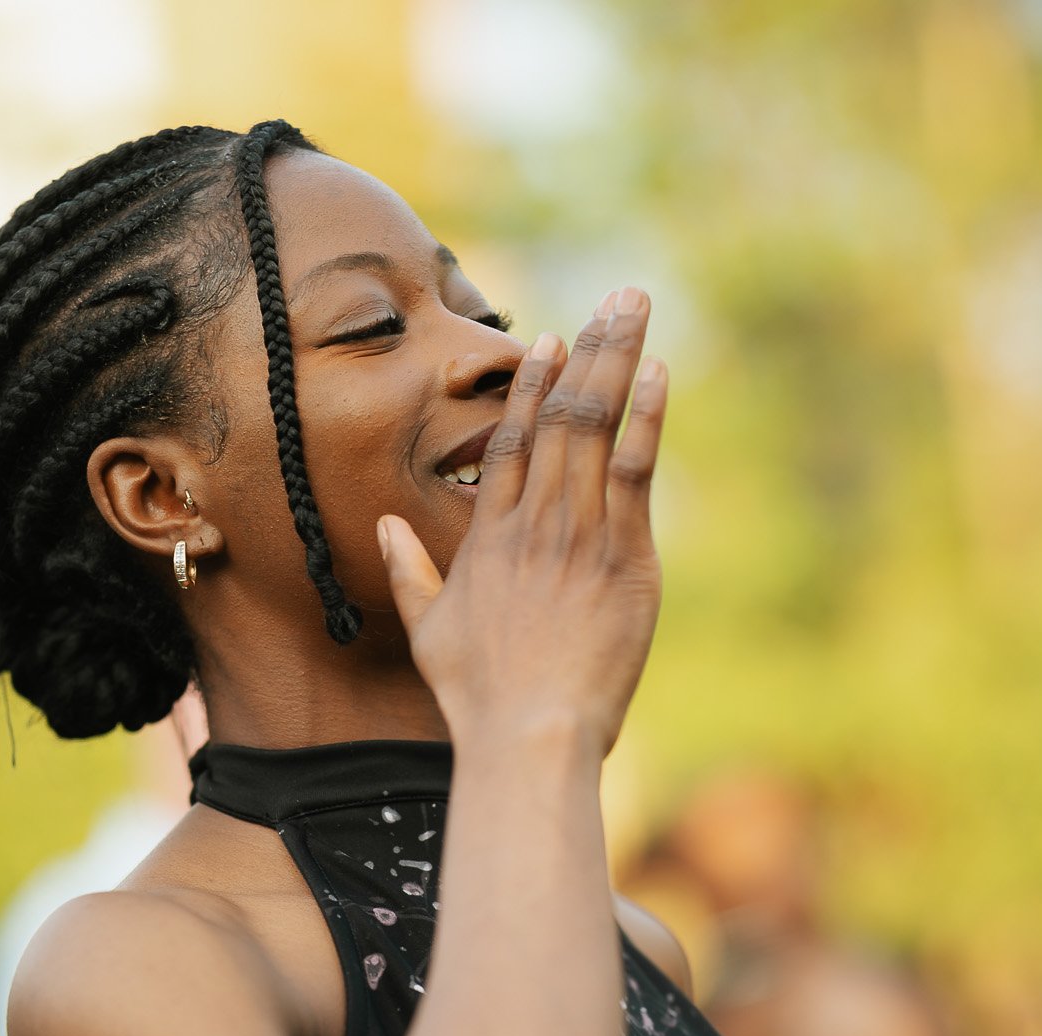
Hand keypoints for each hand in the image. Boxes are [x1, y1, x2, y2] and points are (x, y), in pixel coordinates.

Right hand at [376, 288, 667, 759]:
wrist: (528, 734)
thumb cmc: (478, 698)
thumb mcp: (428, 632)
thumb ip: (410, 571)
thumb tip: (384, 525)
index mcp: (489, 537)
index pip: (510, 440)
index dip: (533, 386)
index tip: (549, 340)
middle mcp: (533, 521)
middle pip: (561, 415)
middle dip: (592, 348)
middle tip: (619, 295)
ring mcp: (579, 534)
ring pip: (596, 426)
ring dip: (620, 359)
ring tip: (637, 306)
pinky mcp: (623, 557)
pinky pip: (634, 469)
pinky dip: (646, 417)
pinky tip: (657, 372)